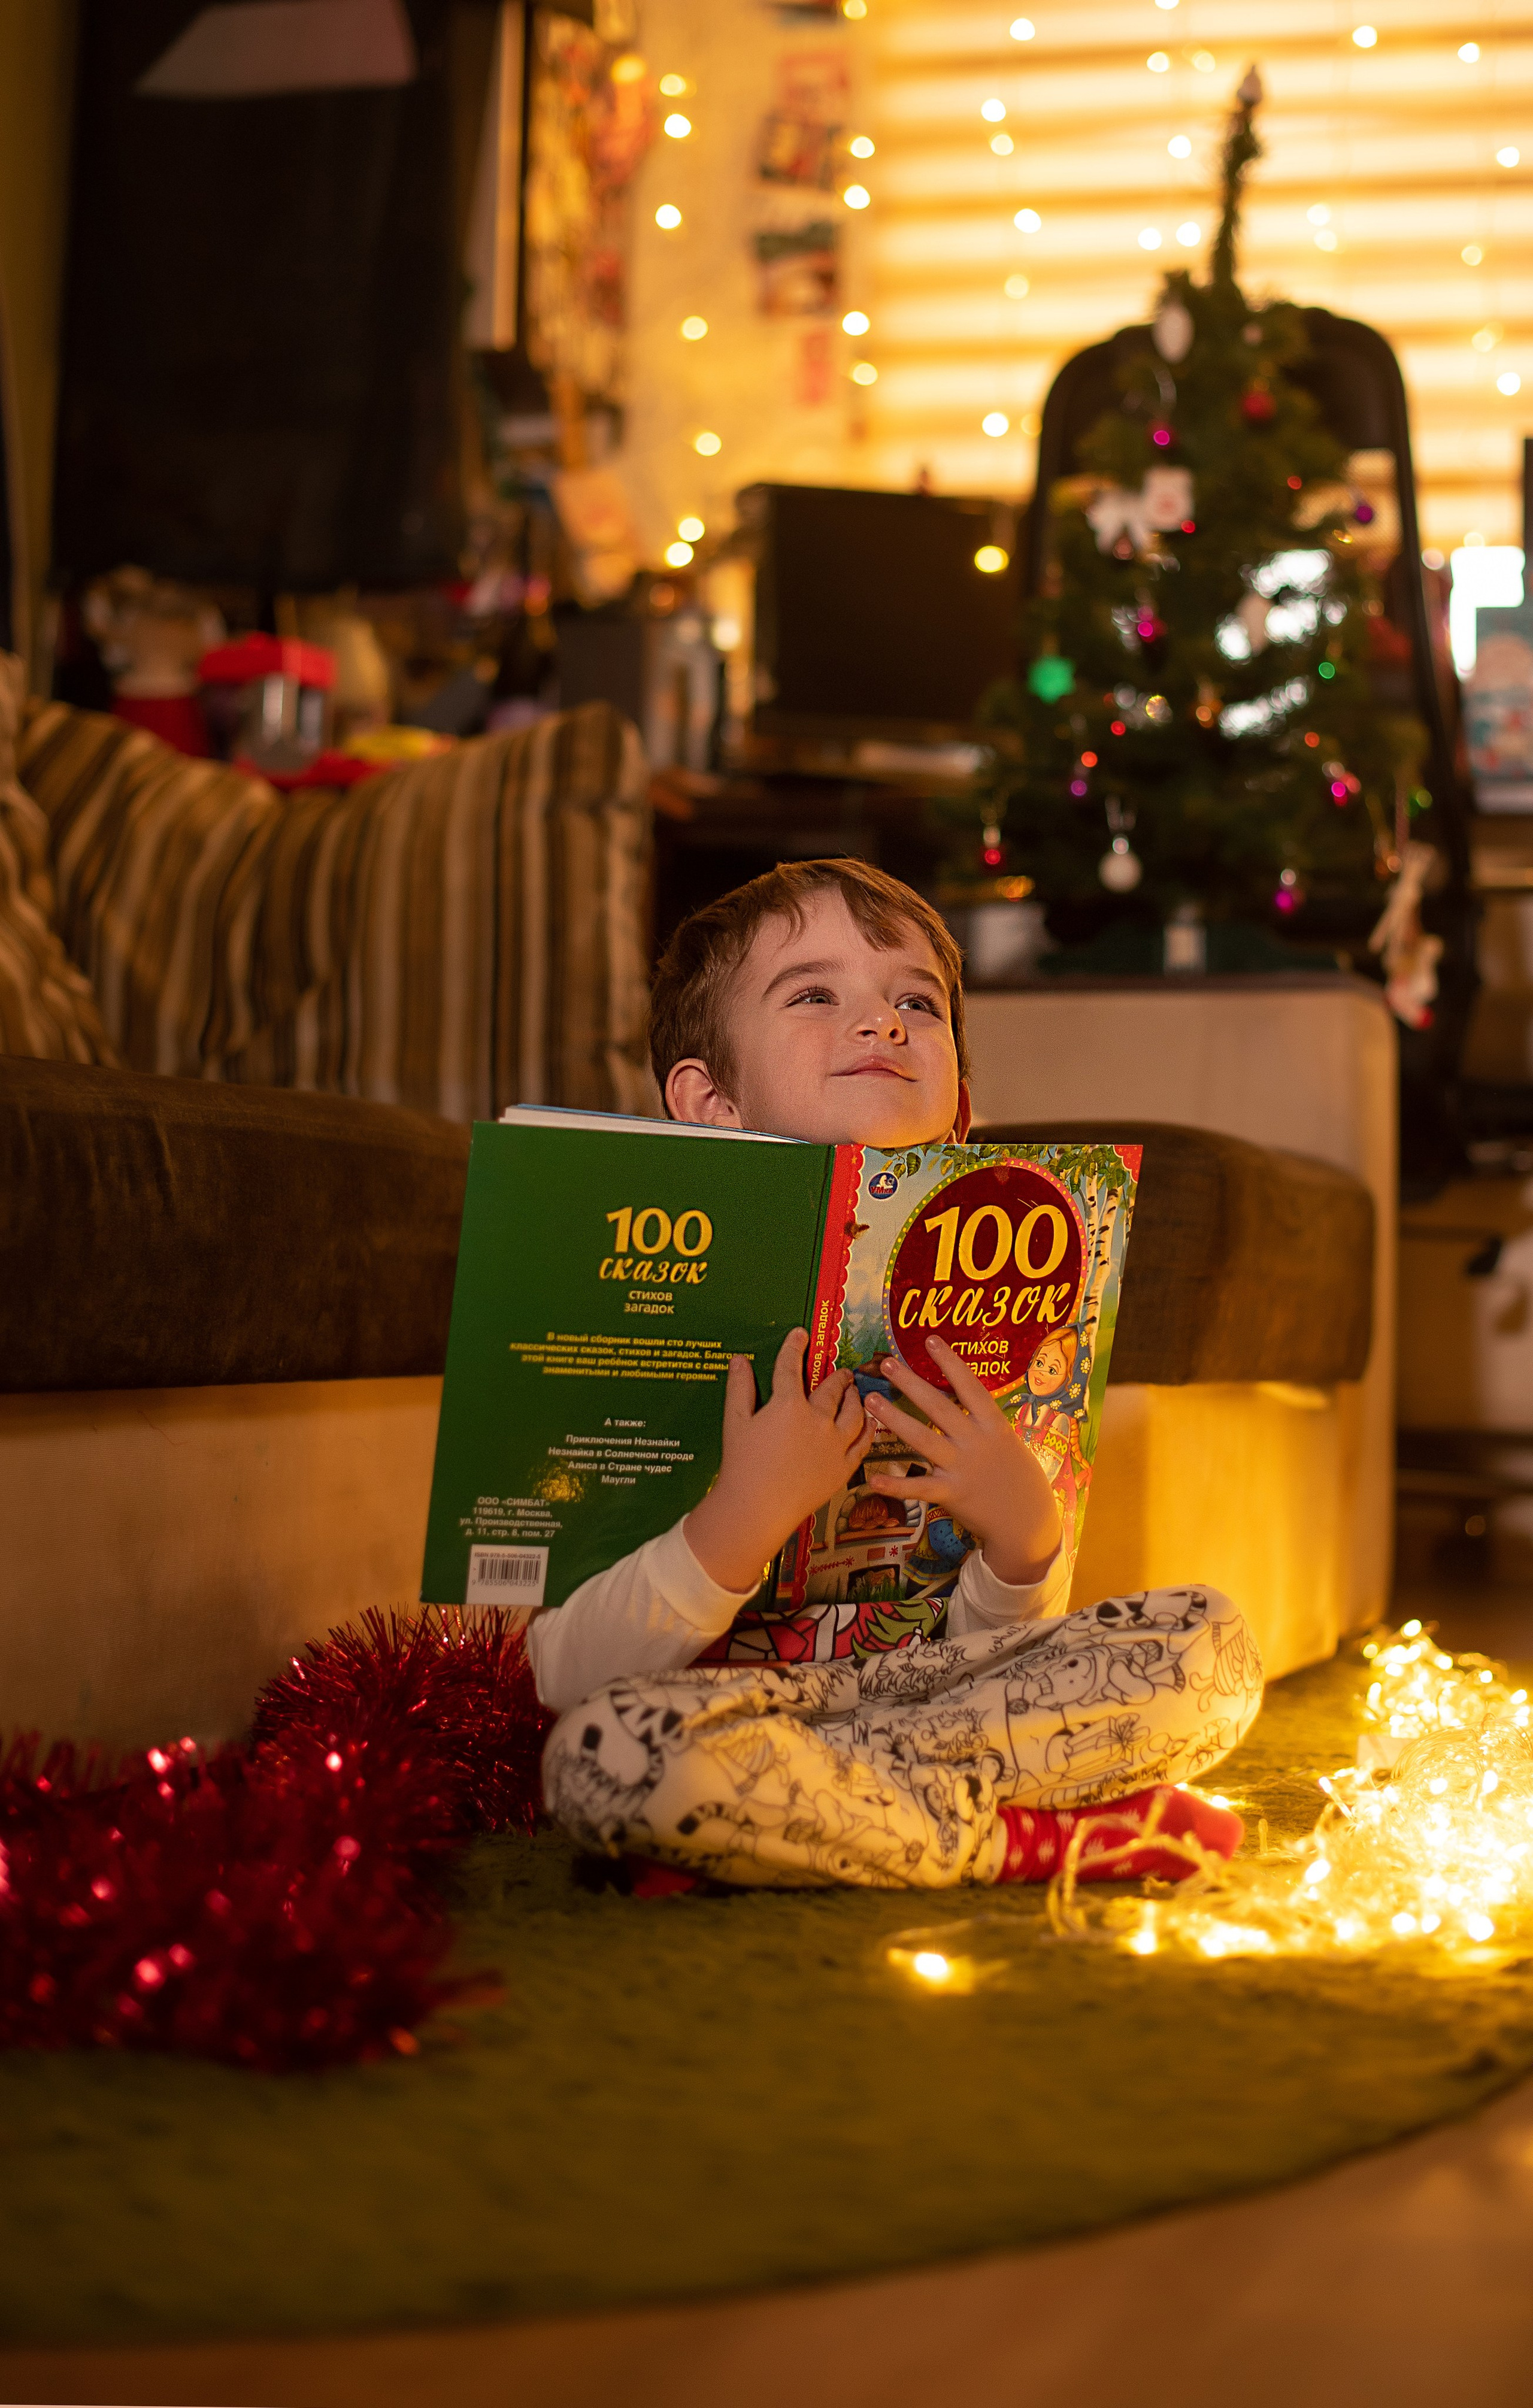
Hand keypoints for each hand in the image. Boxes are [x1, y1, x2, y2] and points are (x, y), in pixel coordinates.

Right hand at [684, 1329, 873, 1592]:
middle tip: (841, 1371)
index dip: (794, 1348)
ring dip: (856, 1397)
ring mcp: (834, 1445)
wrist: (757, 1509)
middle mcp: (817, 1420)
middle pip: (832, 1390)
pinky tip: (869, 1422)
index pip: (790, 1368)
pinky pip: (863, 1443)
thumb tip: (739, 1360)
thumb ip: (740, 1388)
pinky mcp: (843, 1468)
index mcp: (788, 1406)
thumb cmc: (741, 1466)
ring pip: (854, 1413)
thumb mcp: (735, 1422)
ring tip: (855, 1391)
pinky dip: (868, 1429)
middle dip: (837, 1376)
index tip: (800, 1335)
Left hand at [862, 1336, 1059, 1586]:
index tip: (930, 1340)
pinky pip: (918, 1488)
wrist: (1028, 1521)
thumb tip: (960, 1397)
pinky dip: (896, 1485)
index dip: (950, 1362)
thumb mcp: (1008, 1442)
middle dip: (911, 1383)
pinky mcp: (951, 1494)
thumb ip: (982, 1422)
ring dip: (895, 1419)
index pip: (969, 1386)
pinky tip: (873, 1479)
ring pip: (922, 1439)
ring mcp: (962, 1468)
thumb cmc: (1019, 1477)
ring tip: (872, 1401)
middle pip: (938, 1407)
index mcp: (993, 1425)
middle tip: (887, 1362)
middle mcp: (976, 1442)